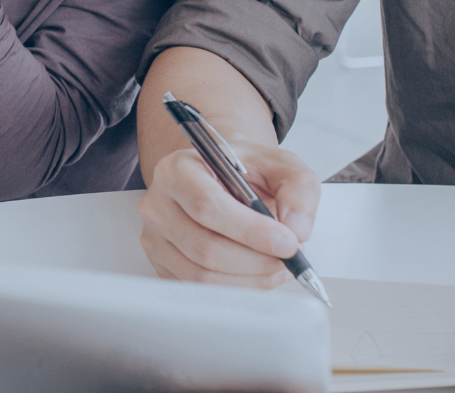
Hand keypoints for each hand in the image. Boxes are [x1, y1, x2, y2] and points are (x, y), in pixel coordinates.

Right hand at [138, 139, 320, 287]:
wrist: (220, 180)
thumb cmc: (243, 172)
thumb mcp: (279, 165)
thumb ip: (298, 187)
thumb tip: (296, 228)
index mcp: (178, 170)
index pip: (208, 205)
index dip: (251, 231)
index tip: (287, 242)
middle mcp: (158, 205)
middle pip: (205, 247)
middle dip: (257, 260)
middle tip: (289, 258)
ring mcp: (155, 239)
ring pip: (203, 275)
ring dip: (250, 278)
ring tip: (278, 265)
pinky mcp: (162, 265)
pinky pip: (200, 290)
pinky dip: (237, 287)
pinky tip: (258, 273)